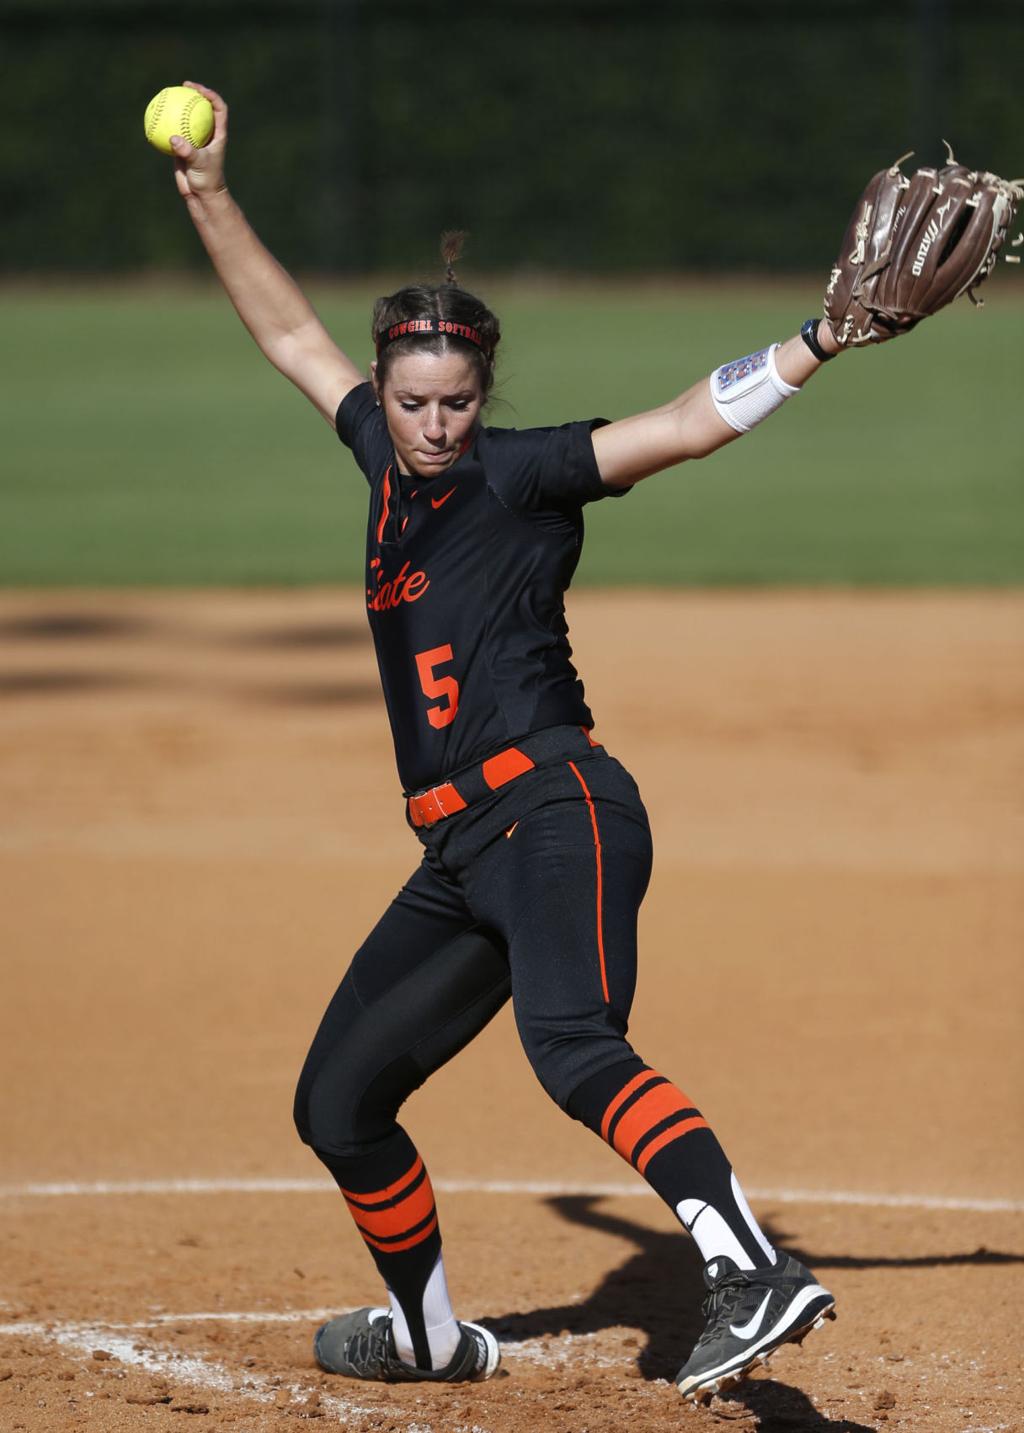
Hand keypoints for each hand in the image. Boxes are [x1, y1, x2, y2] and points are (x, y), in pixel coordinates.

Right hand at [170, 81, 227, 208]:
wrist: (201, 195)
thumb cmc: (206, 180)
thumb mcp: (199, 165)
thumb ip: (188, 151)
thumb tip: (173, 138)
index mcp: (217, 134)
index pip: (219, 109)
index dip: (211, 95)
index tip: (198, 90)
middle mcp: (208, 134)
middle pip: (203, 108)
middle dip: (195, 94)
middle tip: (183, 86)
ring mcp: (195, 139)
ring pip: (187, 117)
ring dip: (179, 106)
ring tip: (167, 96)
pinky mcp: (184, 146)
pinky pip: (174, 130)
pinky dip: (166, 124)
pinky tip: (154, 117)